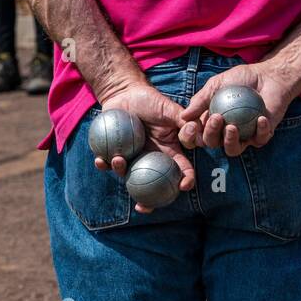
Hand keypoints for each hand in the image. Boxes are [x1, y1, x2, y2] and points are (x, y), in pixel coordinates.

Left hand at [94, 82, 196, 213]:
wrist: (126, 92)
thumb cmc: (151, 100)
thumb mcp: (170, 109)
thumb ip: (183, 122)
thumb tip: (199, 134)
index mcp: (169, 152)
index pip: (181, 170)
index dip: (185, 181)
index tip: (183, 186)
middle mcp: (151, 159)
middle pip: (153, 186)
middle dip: (148, 202)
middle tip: (142, 207)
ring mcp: (132, 158)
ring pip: (128, 175)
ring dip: (122, 172)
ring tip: (119, 161)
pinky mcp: (114, 152)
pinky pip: (108, 162)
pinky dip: (103, 163)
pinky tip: (101, 161)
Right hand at [178, 60, 299, 156]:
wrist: (268, 76)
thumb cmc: (241, 79)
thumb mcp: (216, 83)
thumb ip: (201, 99)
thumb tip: (183, 116)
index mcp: (211, 122)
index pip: (196, 135)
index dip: (190, 135)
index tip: (191, 124)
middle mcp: (224, 133)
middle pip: (212, 143)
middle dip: (210, 134)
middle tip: (217, 117)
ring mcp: (243, 136)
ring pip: (233, 149)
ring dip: (230, 141)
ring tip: (232, 127)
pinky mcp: (261, 136)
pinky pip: (259, 140)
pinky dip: (259, 131)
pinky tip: (260, 119)